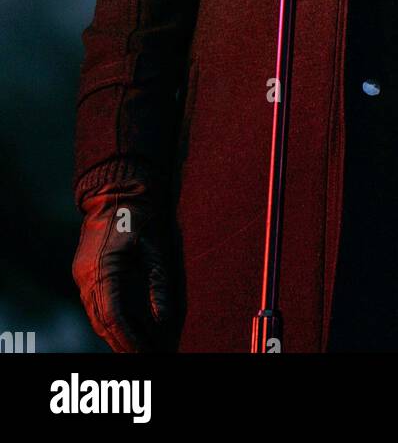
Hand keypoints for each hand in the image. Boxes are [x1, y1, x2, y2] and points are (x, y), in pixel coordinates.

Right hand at [72, 175, 177, 352]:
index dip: (130, 339)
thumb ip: (159, 283)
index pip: (113, 316)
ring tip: (140, 352)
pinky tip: (129, 333)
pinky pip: (98, 306)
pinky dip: (112, 322)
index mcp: (101, 269)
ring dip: (117, 336)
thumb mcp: (155, 245)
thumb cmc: (140, 212)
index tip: (148, 354)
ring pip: (98, 317)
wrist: (117, 186)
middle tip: (148, 360)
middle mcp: (86, 277)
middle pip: (103, 322)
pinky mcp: (87, 272)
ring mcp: (84, 275)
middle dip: (124, 344)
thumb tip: (164, 319)